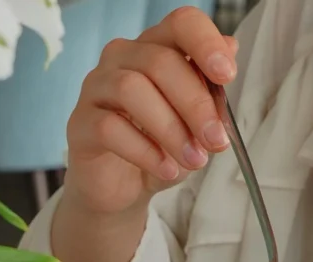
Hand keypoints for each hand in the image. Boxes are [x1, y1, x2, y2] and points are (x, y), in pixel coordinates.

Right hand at [65, 7, 236, 216]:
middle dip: (195, 104)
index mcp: (158, 49)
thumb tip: (231, 47)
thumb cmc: (160, 147)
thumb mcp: (196, 123)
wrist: (122, 187)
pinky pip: (109, 127)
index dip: (205, 43)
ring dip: (171, 129)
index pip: (181, 24)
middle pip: (160, 62)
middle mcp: (123, 58)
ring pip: (131, 89)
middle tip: (216, 140)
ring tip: (194, 160)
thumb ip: (211, 89)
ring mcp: (97, 87)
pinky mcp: (80, 122)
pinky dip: (145, 151)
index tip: (227, 75)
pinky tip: (166, 168)